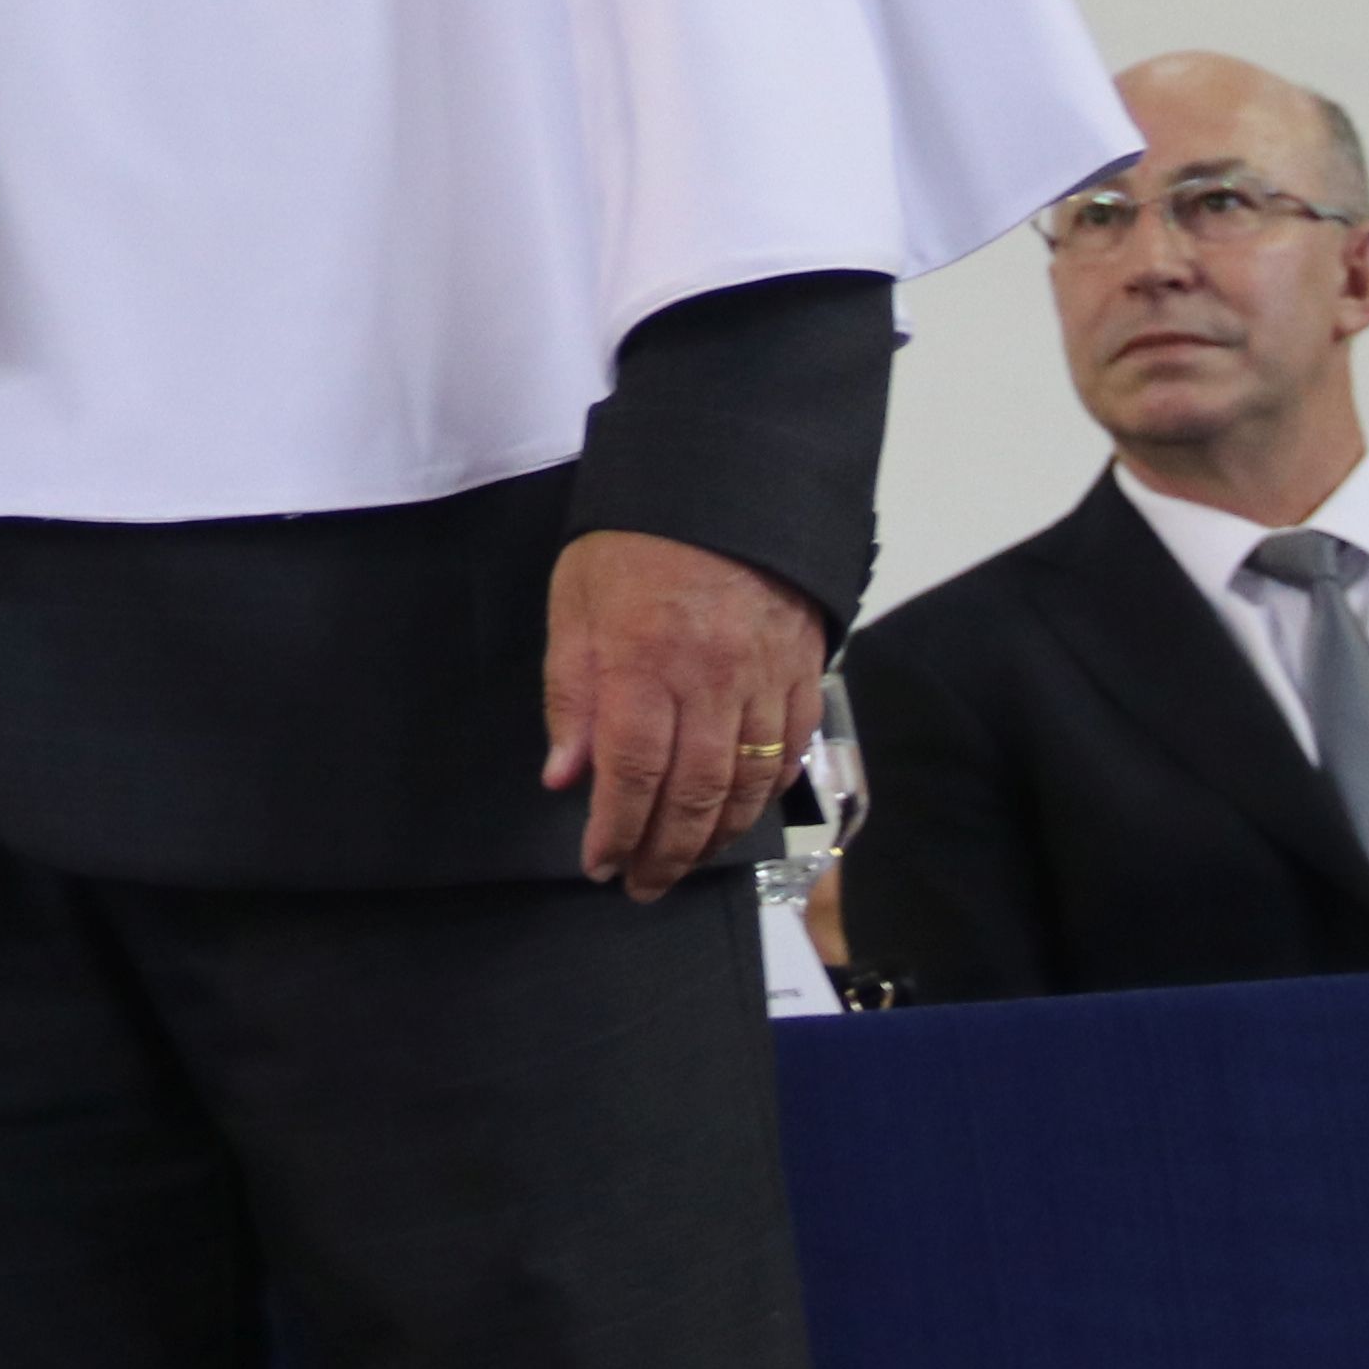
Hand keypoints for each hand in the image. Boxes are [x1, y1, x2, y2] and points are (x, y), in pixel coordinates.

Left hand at [539, 529, 827, 902]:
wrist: (722, 483)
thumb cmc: (635, 542)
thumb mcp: (576, 604)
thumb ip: (571, 694)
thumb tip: (565, 776)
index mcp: (644, 661)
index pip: (630, 773)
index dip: (615, 832)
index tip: (600, 866)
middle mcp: (710, 678)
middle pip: (693, 794)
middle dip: (665, 852)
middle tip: (643, 885)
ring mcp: (765, 677)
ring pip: (746, 783)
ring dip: (715, 837)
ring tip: (685, 862)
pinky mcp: (803, 670)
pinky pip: (791, 750)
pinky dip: (767, 793)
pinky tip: (741, 813)